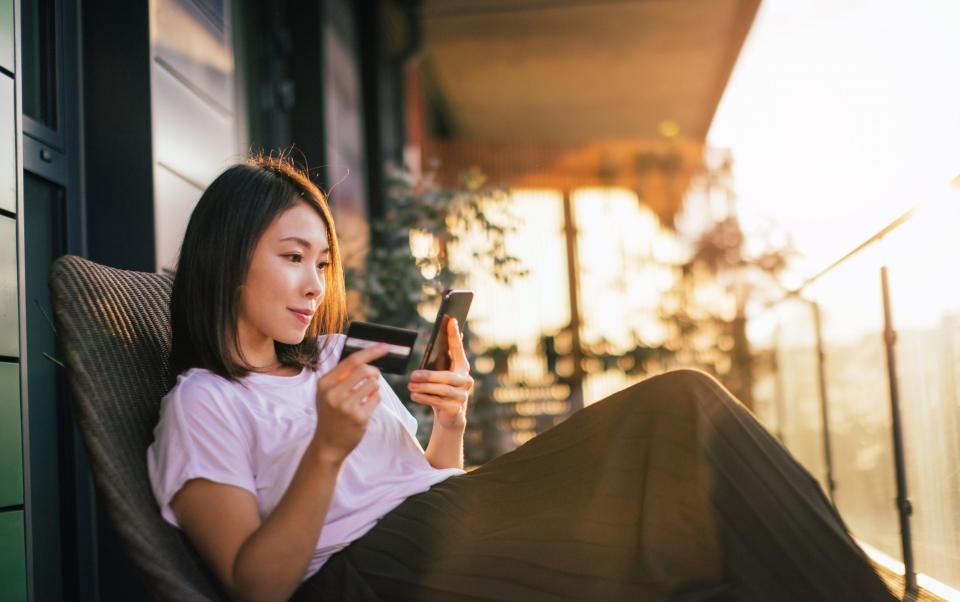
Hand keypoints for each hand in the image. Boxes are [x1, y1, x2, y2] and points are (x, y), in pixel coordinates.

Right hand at [311, 343, 389, 462]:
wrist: (328, 444)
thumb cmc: (331, 415)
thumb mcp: (327, 394)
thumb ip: (341, 377)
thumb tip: (366, 358)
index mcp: (324, 384)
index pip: (351, 360)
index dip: (371, 351)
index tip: (385, 346)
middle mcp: (333, 393)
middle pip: (365, 370)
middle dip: (374, 372)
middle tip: (374, 378)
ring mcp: (346, 406)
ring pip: (373, 384)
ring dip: (375, 387)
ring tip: (366, 396)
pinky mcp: (358, 417)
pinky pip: (376, 398)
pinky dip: (375, 399)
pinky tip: (366, 407)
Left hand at [408, 318, 473, 429]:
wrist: (450, 417)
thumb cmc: (442, 390)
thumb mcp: (441, 374)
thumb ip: (441, 360)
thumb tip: (437, 340)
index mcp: (462, 367)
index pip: (458, 349)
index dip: (454, 335)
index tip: (451, 320)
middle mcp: (465, 380)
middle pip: (446, 376)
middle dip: (428, 376)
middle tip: (412, 375)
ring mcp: (462, 395)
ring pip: (442, 389)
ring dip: (424, 388)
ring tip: (410, 386)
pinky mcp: (456, 408)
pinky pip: (438, 402)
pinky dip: (424, 398)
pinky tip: (414, 396)